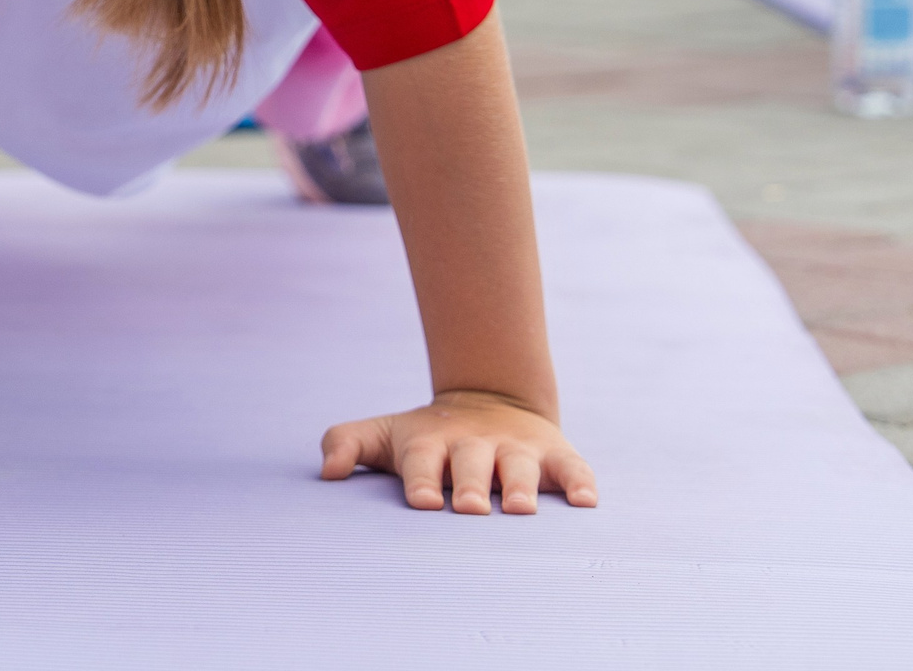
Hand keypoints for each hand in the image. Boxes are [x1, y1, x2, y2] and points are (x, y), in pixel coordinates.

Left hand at [321, 391, 595, 514]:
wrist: (486, 402)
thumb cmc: (426, 440)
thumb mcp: (385, 437)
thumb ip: (348, 443)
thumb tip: (327, 471)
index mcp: (431, 444)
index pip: (423, 461)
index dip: (422, 480)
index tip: (420, 502)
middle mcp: (474, 445)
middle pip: (472, 464)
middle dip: (471, 485)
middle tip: (469, 507)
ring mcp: (514, 448)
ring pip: (520, 466)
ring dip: (520, 486)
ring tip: (521, 509)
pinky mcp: (551, 453)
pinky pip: (571, 467)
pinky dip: (579, 481)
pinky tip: (585, 502)